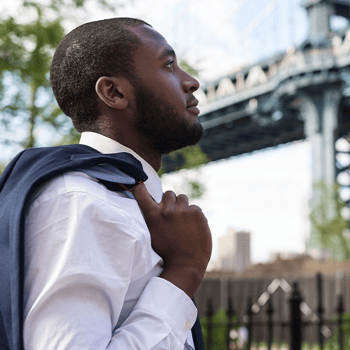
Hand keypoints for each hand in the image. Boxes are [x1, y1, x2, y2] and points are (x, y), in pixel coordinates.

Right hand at [132, 182, 211, 296]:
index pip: (141, 193)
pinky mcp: (197, 212)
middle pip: (168, 194)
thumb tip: (155, 205)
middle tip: (173, 215)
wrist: (187, 264)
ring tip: (184, 221)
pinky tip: (193, 228)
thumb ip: (154, 218)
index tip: (139, 185)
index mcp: (152, 216)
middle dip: (171, 202)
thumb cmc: (168, 252)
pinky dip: (194, 215)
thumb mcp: (153, 234)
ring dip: (182, 206)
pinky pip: (194, 207)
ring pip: (182, 198)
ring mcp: (183, 210)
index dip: (140, 187)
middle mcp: (167, 210)